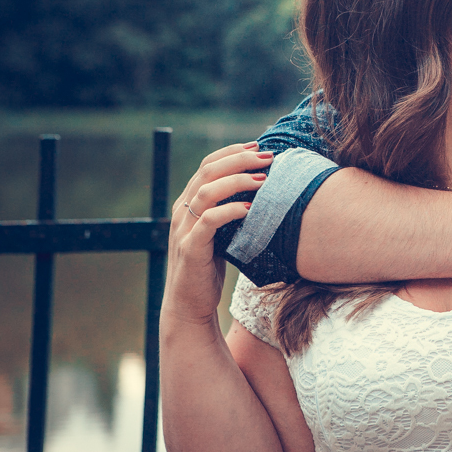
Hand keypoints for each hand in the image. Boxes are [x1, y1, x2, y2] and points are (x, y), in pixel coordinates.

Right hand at [162, 143, 273, 327]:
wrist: (190, 304)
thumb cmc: (210, 267)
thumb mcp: (221, 233)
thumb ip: (231, 211)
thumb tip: (264, 190)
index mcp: (189, 203)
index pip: (208, 165)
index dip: (232, 152)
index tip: (258, 146)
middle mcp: (183, 211)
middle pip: (208, 172)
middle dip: (240, 160)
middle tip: (267, 158)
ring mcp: (184, 229)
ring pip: (207, 192)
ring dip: (237, 181)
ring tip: (263, 180)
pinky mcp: (190, 248)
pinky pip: (209, 222)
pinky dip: (230, 211)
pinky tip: (250, 208)